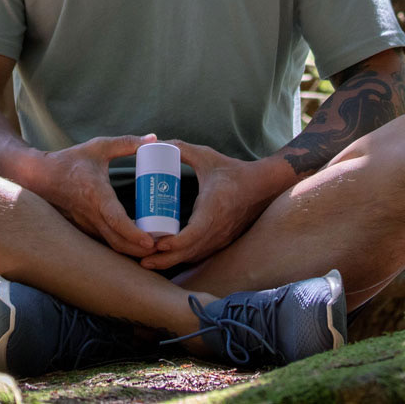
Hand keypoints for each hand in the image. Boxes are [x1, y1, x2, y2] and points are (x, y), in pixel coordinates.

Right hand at [28, 134, 157, 256]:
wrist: (41, 175)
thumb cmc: (71, 160)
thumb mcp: (100, 146)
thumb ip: (127, 142)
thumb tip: (155, 139)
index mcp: (96, 194)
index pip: (116, 220)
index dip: (133, 233)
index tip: (151, 241)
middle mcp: (90, 214)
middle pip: (116, 242)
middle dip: (139, 249)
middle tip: (162, 246)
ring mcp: (86, 224)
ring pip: (111, 245)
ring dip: (131, 250)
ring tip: (154, 246)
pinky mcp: (85, 228)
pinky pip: (105, 242)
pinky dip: (121, 245)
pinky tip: (137, 242)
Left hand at [139, 141, 290, 270]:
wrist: (263, 185)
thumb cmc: (233, 170)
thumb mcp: (206, 156)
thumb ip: (181, 148)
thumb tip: (155, 143)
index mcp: (214, 209)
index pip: (193, 235)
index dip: (173, 243)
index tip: (155, 244)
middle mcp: (218, 229)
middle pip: (189, 252)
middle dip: (164, 259)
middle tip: (142, 260)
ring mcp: (222, 238)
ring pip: (194, 256)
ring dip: (172, 261)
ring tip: (149, 261)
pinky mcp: (223, 241)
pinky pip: (201, 254)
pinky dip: (184, 258)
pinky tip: (169, 257)